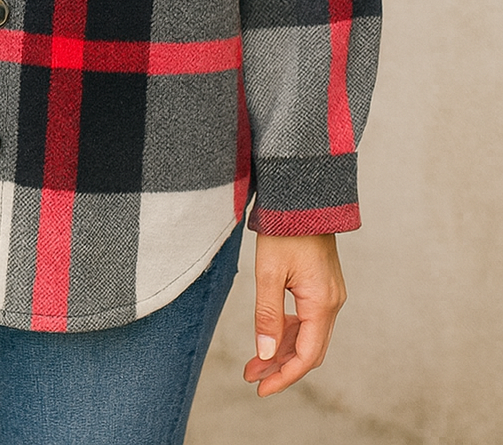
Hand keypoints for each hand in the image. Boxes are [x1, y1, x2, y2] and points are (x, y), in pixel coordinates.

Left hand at [244, 232, 346, 395]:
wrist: (301, 195)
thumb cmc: (284, 229)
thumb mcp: (268, 272)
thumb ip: (267, 315)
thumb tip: (264, 355)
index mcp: (322, 302)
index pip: (306, 356)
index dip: (284, 377)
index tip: (260, 389)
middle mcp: (332, 302)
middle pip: (309, 350)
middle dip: (280, 367)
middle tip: (251, 377)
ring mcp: (330, 293)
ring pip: (309, 335)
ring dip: (283, 350)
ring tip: (254, 362)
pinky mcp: (323, 285)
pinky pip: (309, 319)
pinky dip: (289, 332)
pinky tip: (270, 336)